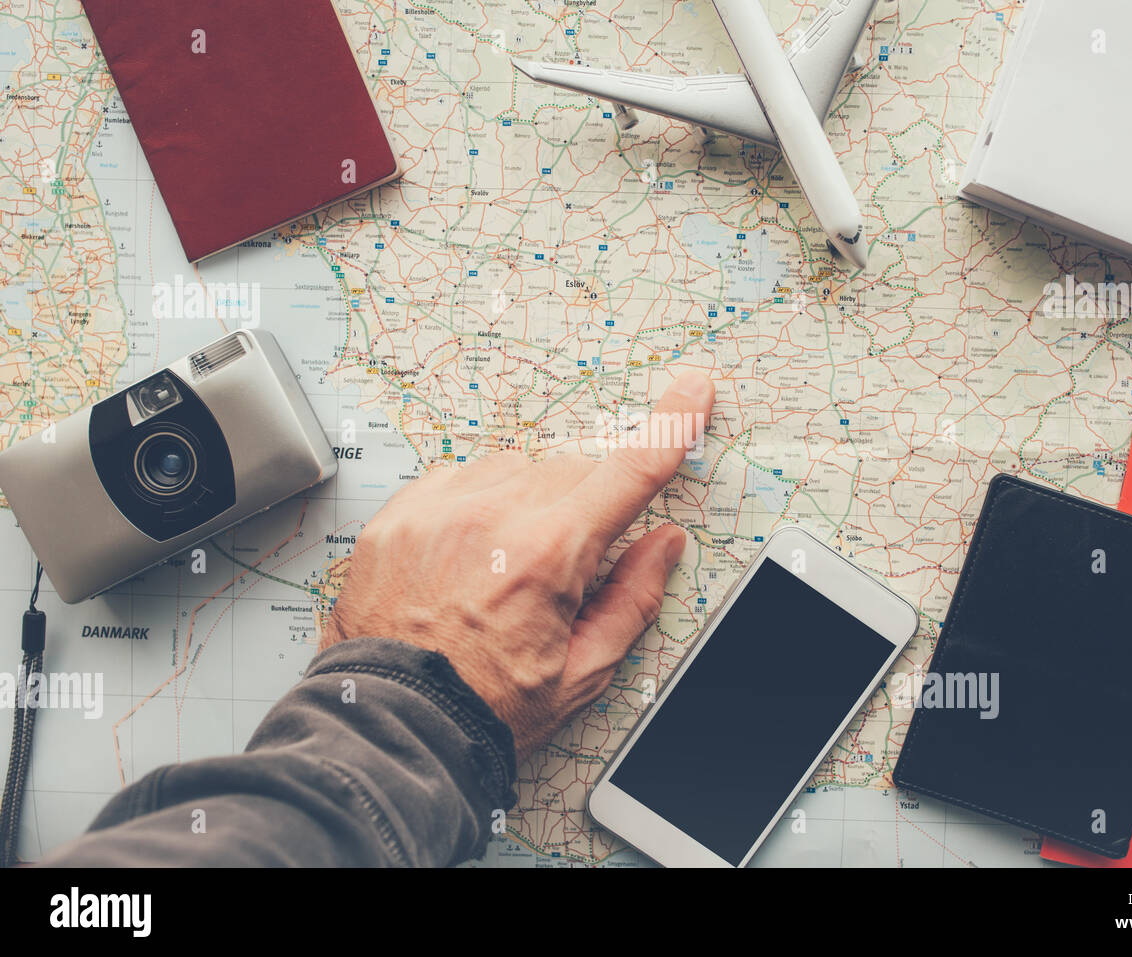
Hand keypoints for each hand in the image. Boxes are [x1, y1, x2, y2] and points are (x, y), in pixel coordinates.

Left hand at [319, 372, 715, 758]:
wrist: (392, 727)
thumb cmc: (486, 707)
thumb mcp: (582, 672)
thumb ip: (633, 598)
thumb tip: (664, 545)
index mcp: (548, 555)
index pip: (628, 473)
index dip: (670, 427)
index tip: (693, 392)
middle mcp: (491, 516)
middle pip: (571, 472)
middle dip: (584, 508)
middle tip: (565, 572)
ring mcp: (438, 510)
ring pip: (515, 468)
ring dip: (530, 501)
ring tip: (507, 568)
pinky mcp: (398, 515)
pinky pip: (459, 478)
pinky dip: (478, 503)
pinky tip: (471, 554)